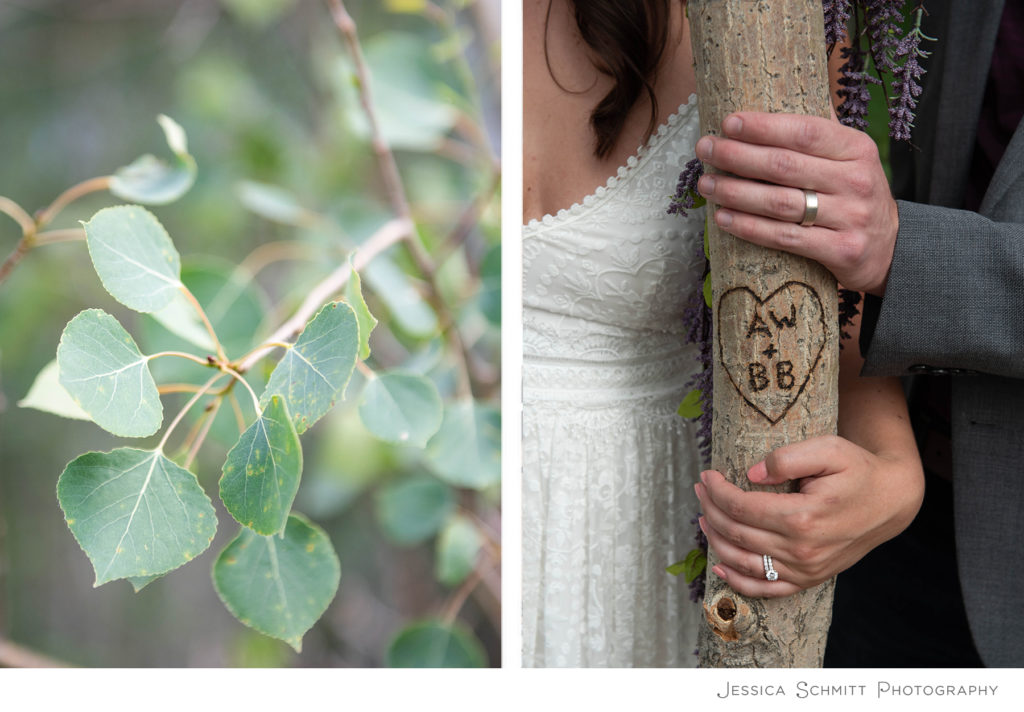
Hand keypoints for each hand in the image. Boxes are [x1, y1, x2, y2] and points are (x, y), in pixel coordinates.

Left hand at [694, 435, 923, 597]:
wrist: (891, 502)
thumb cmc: (858, 470)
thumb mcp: (829, 449)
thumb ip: (787, 458)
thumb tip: (751, 475)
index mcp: (803, 517)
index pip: (740, 507)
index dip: (716, 491)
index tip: (706, 475)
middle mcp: (802, 549)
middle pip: (736, 533)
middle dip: (710, 509)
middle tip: (700, 489)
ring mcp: (805, 569)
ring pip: (743, 561)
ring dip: (715, 539)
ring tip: (703, 517)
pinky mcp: (809, 579)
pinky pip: (765, 589)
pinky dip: (737, 581)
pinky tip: (719, 565)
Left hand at [695, 112, 898, 295]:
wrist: (893, 249)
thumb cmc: (855, 196)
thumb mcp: (851, 158)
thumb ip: (821, 132)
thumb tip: (778, 93)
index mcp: (857, 148)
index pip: (804, 131)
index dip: (763, 126)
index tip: (727, 122)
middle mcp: (856, 180)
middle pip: (784, 166)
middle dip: (737, 156)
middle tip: (704, 149)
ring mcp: (850, 217)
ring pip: (780, 203)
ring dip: (735, 192)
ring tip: (705, 184)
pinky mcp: (841, 251)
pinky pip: (784, 238)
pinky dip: (749, 228)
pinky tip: (723, 218)